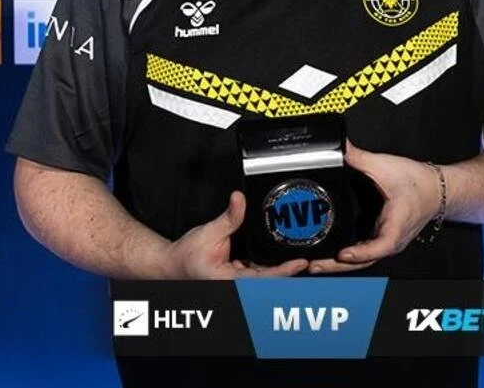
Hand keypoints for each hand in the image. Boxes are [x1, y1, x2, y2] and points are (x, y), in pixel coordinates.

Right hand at [167, 190, 308, 278]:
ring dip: (280, 267)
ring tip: (299, 254)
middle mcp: (238, 285)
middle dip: (288, 269)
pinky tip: (282, 254)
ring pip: (266, 275)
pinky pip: (259, 270)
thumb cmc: (187, 255)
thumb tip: (239, 199)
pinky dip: (270, 263)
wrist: (174, 265)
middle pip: (270, 278)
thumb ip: (229, 218)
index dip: (284, 271)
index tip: (300, 263)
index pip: (263, 277)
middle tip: (310, 257)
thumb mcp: (209, 232)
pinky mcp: (241, 274)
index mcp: (230, 281)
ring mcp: (240, 281)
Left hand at [308, 141, 441, 274]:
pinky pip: (365, 254)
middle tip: (315, 265)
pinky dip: (349, 258)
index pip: (380, 246)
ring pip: (364, 261)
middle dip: (338, 266)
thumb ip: (360, 158)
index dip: (360, 253)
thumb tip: (341, 150)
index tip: (342, 254)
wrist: (437, 189)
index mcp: (396, 225)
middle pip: (364, 261)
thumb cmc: (419, 183)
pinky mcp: (384, 240)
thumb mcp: (386, 166)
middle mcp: (392, 240)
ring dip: (340, 266)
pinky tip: (332, 256)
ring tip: (317, 264)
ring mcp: (388, 243)